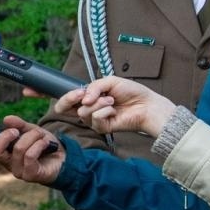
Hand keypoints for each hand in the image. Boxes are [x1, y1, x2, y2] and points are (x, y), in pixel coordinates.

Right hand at [0, 117, 65, 184]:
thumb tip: (6, 120)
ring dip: (32, 137)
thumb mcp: (31, 130)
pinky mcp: (30, 175)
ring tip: (41, 136)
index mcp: (5, 153)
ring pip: (18, 149)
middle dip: (6, 136)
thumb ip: (19, 125)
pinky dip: (39, 144)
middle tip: (17, 131)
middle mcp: (8, 163)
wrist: (66, 158)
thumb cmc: (46, 146)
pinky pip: (30, 156)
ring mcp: (18, 171)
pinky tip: (46, 143)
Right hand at [53, 76, 175, 137]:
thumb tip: (83, 99)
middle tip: (82, 95)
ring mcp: (94, 119)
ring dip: (98, 103)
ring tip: (112, 101)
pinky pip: (95, 118)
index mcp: (88, 98)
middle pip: (63, 109)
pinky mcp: (102, 128)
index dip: (67, 96)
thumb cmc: (131, 92)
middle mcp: (88, 109)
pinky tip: (114, 110)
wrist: (147, 105)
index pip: (67, 100)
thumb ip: (93, 87)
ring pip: (82, 112)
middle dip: (71, 99)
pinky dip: (105, 111)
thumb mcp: (109, 82)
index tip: (79, 91)